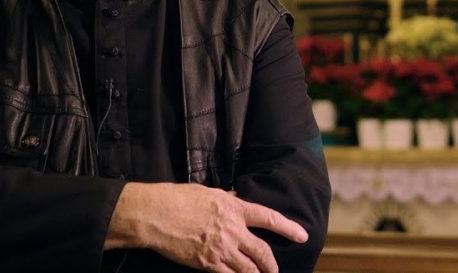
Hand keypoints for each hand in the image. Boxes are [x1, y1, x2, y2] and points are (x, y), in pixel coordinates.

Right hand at [106, 182, 306, 272]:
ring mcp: (221, 248)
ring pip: (248, 269)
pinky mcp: (208, 263)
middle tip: (275, 270)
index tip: (302, 235)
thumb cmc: (177, 198)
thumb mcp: (208, 192)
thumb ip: (226, 200)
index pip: (268, 218)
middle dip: (271, 264)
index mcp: (234, 207)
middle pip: (262, 251)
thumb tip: (236, 201)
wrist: (156, 214)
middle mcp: (232, 229)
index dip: (288, 227)